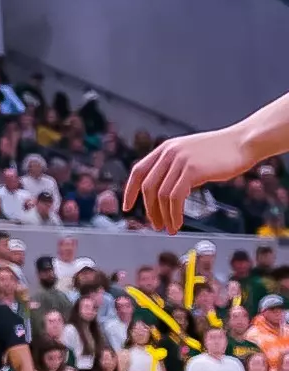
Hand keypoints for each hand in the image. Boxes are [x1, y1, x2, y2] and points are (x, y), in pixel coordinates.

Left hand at [125, 129, 256, 232]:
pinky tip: (178, 222)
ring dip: (163, 215)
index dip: (129, 190)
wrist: (243, 142)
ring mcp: (179, 160)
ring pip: (160, 194)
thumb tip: (167, 194)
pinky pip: (175, 197)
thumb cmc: (221, 152)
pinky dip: (174, 213)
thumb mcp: (190, 156)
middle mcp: (168, 152)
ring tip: (169, 228)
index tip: (127, 207)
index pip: (138, 171)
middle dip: (149, 209)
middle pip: (147, 186)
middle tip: (155, 224)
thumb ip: (176, 169)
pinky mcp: (192, 169)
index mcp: (165, 149)